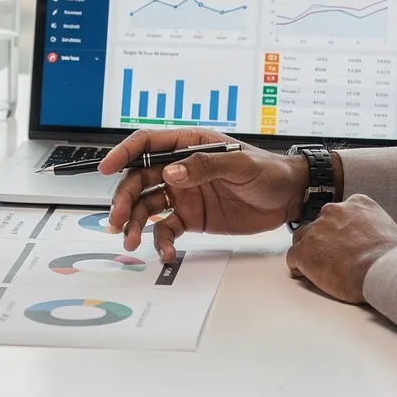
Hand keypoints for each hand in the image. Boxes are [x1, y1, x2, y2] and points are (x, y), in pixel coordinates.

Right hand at [100, 128, 305, 261]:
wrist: (290, 198)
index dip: (123, 153)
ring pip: (146, 206)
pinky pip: (166, 229)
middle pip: (138, 180)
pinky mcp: (190, 218)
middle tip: (118, 218)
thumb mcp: (240, 164)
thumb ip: (205, 166)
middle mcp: (179, 169)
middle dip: (124, 199)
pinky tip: (165, 252)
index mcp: (188, 146)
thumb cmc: (269, 171)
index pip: (146, 144)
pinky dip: (161, 241)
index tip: (106, 167)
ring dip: (134, 222)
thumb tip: (171, 173)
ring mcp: (182, 194)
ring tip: (130, 240)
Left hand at [285, 194, 396, 304]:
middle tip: (332, 257)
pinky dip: (299, 267)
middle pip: (318, 224)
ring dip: (309, 251)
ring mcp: (316, 230)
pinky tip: (308, 275)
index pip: (338, 213)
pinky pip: (293, 257)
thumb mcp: (387, 228)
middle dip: (322, 239)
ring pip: (302, 239)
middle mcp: (333, 211)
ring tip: (321, 267)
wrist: (384, 270)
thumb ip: (371, 225)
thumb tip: (371, 238)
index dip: (339, 230)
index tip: (343, 242)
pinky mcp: (304, 251)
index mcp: (355, 203)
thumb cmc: (390, 257)